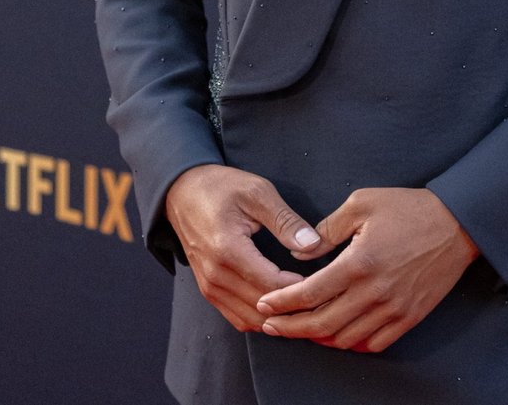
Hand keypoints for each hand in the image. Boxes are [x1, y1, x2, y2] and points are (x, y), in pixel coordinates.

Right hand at [165, 164, 320, 332]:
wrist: (182, 192)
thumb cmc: (221, 187)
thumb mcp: (257, 192)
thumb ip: (285, 221)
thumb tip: (313, 245)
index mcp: (228, 250)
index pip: (272, 285)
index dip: (302, 288)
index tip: (325, 280)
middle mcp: (215, 276)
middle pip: (263, 308)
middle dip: (294, 307)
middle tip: (322, 296)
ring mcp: (209, 287)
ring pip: (251, 320)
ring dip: (279, 317)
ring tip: (306, 303)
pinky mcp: (208, 291)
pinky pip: (238, 318)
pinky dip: (262, 318)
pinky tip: (282, 306)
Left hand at [255, 187, 478, 352]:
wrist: (457, 223)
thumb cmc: (408, 208)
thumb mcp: (362, 203)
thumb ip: (327, 229)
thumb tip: (302, 254)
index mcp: (359, 263)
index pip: (310, 293)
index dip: (282, 303)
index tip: (264, 305)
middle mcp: (374, 293)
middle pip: (322, 324)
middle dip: (291, 328)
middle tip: (270, 325)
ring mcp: (394, 309)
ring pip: (346, 338)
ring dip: (319, 338)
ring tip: (300, 330)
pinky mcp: (410, 317)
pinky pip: (375, 343)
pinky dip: (352, 343)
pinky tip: (339, 334)